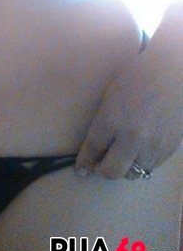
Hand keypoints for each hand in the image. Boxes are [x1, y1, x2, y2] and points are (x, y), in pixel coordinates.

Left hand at [76, 52, 182, 178]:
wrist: (169, 76)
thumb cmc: (135, 79)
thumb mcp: (109, 98)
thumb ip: (102, 124)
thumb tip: (96, 148)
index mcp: (111, 120)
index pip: (93, 149)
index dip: (84, 162)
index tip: (81, 170)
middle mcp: (131, 138)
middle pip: (111, 171)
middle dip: (102, 170)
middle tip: (100, 164)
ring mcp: (152, 146)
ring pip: (132, 174)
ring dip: (124, 167)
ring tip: (122, 156)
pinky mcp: (168, 149)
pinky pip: (150, 167)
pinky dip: (142, 162)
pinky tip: (139, 150)